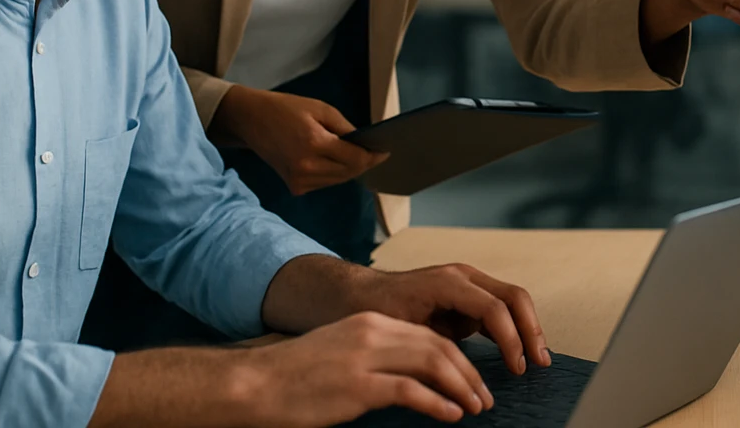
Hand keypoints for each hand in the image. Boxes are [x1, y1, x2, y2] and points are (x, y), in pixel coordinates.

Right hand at [212, 85, 385, 194]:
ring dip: (350, 169)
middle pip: (349, 172)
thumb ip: (345, 128)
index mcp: (314, 144)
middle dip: (364, 163)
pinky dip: (334, 173)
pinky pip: (325, 183)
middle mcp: (306, 167)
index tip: (386, 151)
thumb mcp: (320, 109)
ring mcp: (299, 180)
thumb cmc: (286, 109)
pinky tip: (333, 160)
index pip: (355, 159)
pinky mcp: (295, 187)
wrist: (252, 121)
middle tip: (375, 152)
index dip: (374, 156)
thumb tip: (366, 143)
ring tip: (356, 154)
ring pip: (339, 180)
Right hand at [235, 312, 493, 425]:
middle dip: (468, 373)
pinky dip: (437, 403)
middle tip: (484, 398)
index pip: (428, 335)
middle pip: (437, 346)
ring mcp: (364, 357)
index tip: (473, 382)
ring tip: (474, 408)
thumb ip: (375, 359)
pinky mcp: (357, 385)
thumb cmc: (296, 377)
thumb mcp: (342, 355)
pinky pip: (410, 390)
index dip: (458, 358)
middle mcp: (372, 332)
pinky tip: (450, 415)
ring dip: (460, 386)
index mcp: (370, 323)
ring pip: (432, 362)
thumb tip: (410, 380)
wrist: (256, 384)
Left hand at [355, 263, 550, 376]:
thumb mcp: (403, 331)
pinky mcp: (469, 295)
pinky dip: (514, 329)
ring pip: (513, 300)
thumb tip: (460, 376)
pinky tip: (520, 353)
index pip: (494, 308)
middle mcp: (464, 276)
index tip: (517, 368)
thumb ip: (434, 347)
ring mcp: (468, 283)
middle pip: (513, 296)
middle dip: (531, 330)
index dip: (511, 339)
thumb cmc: (377, 311)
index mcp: (449, 281)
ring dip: (528, 329)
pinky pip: (500, 309)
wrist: (361, 293)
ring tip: (538, 360)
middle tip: (541, 362)